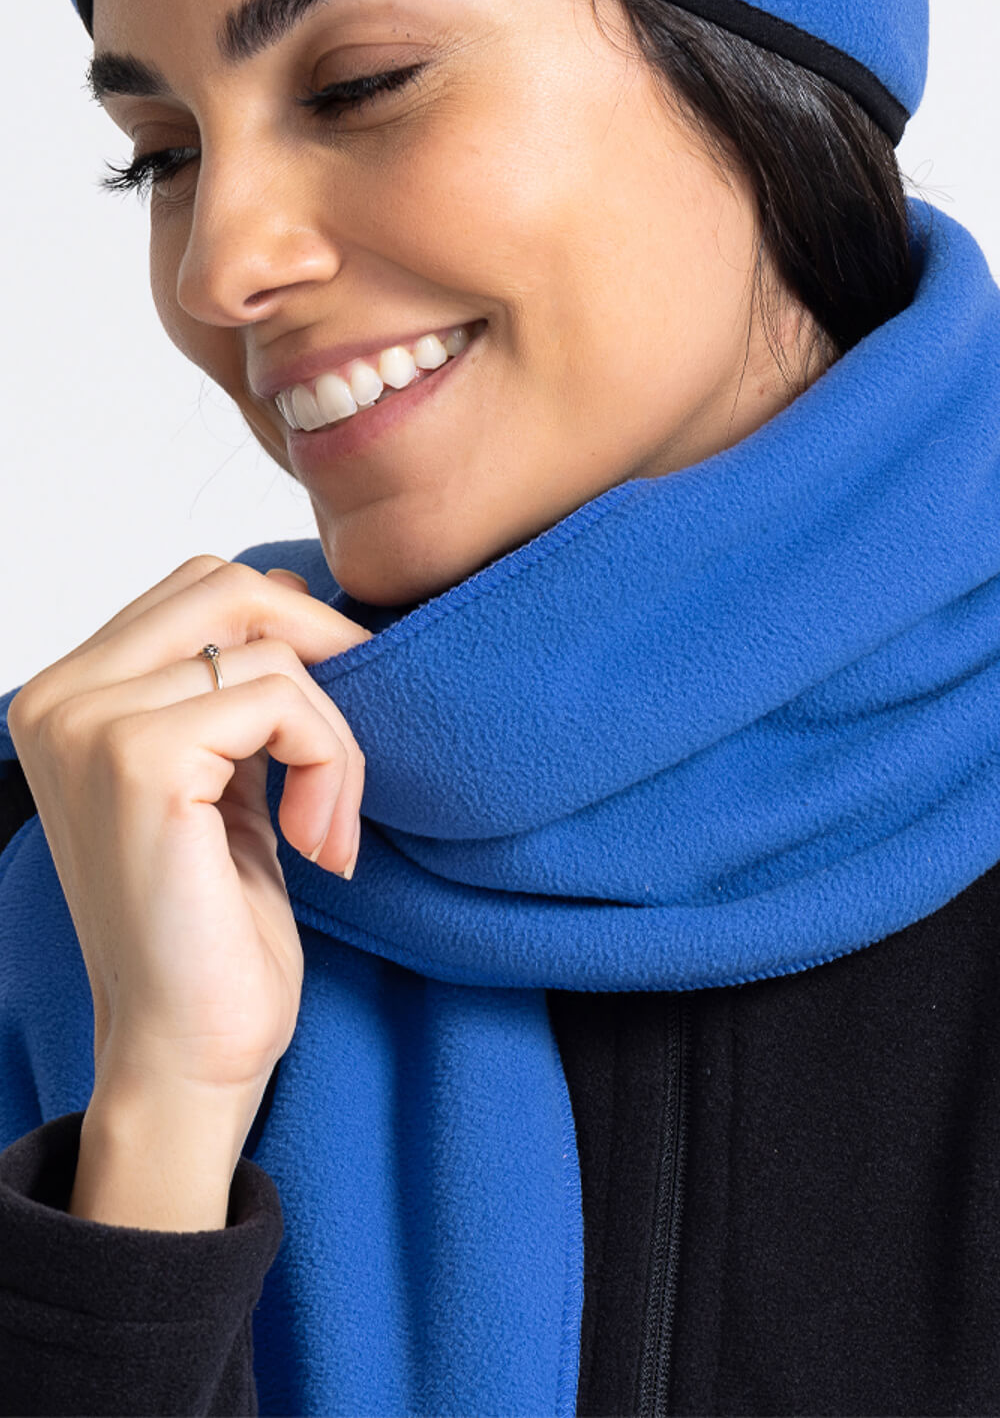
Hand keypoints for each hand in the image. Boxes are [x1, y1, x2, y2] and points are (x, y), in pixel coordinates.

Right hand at [6, 557, 371, 1224]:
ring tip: (328, 825)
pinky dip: (330, 762)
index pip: (198, 588)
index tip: (326, 722)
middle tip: (344, 755)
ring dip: (333, 738)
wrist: (187, 1052)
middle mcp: (59, 698)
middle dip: (319, 656)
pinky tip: (321, 842)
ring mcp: (90, 724)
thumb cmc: (210, 929)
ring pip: (267, 649)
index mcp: (68, 697)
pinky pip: (281, 700)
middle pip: (225, 587)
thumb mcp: (222, 781)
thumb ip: (231, 691)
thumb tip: (293, 598)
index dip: (288, 633)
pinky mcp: (139, 761)